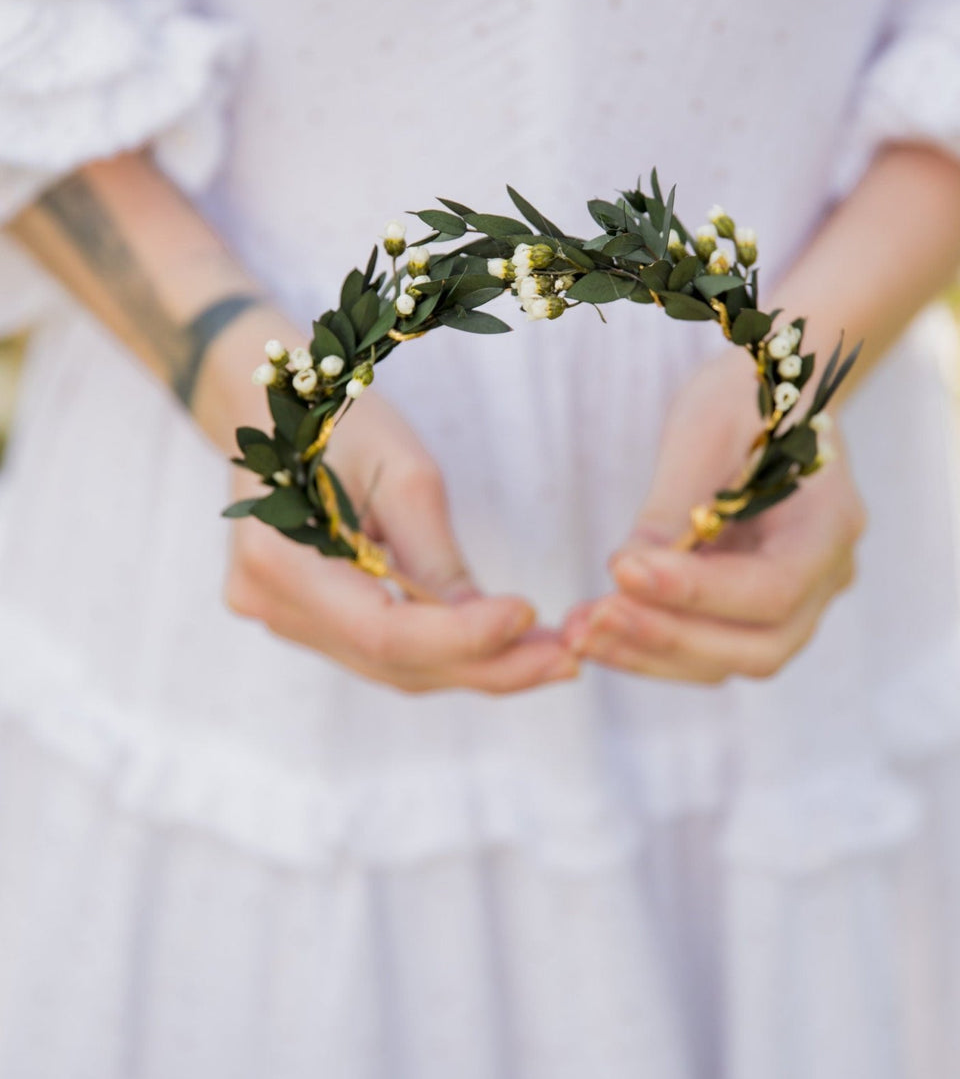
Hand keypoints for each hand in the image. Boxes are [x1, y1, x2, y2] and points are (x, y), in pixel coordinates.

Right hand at [221, 337, 577, 694]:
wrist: (269, 411)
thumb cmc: (339, 422)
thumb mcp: (400, 473)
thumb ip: (438, 558)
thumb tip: (501, 629)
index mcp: (280, 560)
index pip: (384, 630)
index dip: (463, 636)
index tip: (530, 615)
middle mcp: (273, 606)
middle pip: (394, 662)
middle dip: (489, 665)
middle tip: (570, 658)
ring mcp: (286, 620)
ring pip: (395, 668)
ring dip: (478, 667)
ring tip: (552, 656)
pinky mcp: (309, 622)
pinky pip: (386, 653)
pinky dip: (448, 653)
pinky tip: (507, 646)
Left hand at [562, 356, 865, 682]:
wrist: (767, 396)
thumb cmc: (742, 399)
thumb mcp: (705, 431)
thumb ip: (672, 508)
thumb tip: (626, 575)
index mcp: (830, 523)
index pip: (775, 587)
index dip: (699, 592)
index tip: (621, 570)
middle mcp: (826, 577)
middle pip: (760, 647)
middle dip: (669, 638)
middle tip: (591, 619)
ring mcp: (797, 602)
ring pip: (729, 661)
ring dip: (648, 654)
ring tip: (577, 634)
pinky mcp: (751, 612)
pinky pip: (707, 647)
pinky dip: (649, 646)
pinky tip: (591, 632)